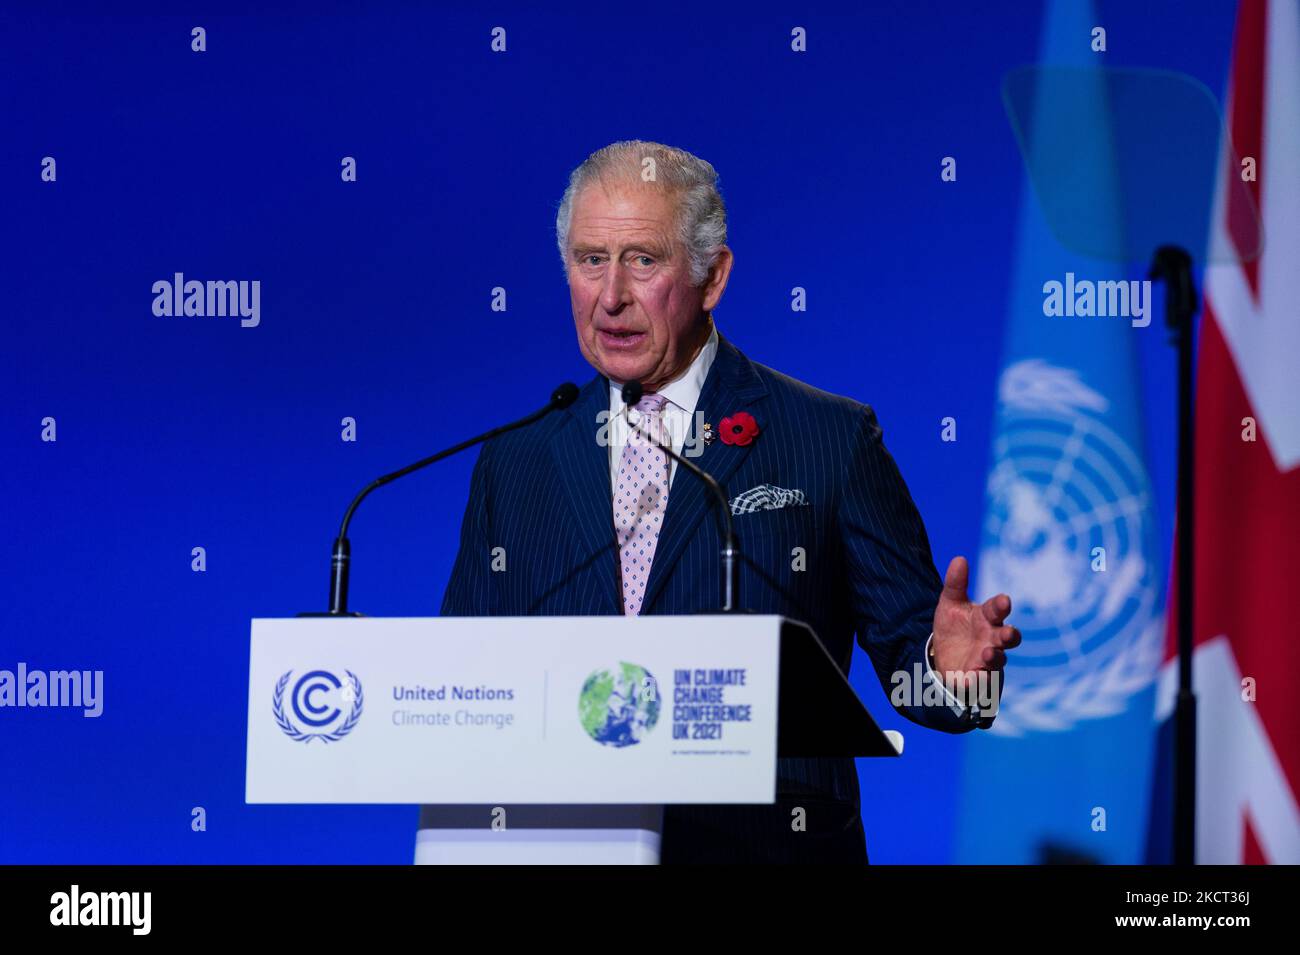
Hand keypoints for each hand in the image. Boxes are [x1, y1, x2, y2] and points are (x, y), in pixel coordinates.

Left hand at [931, 556, 1019, 701]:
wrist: (943, 653)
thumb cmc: (955, 625)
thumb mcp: (950, 603)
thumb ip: (955, 583)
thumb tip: (959, 559)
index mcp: (987, 617)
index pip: (996, 609)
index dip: (1001, 605)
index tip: (1003, 600)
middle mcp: (992, 638)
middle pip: (1008, 637)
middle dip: (1010, 635)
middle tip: (1007, 633)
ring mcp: (987, 659)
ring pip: (998, 660)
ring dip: (995, 657)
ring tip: (988, 653)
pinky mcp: (977, 677)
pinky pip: (981, 681)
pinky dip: (979, 681)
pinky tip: (972, 680)